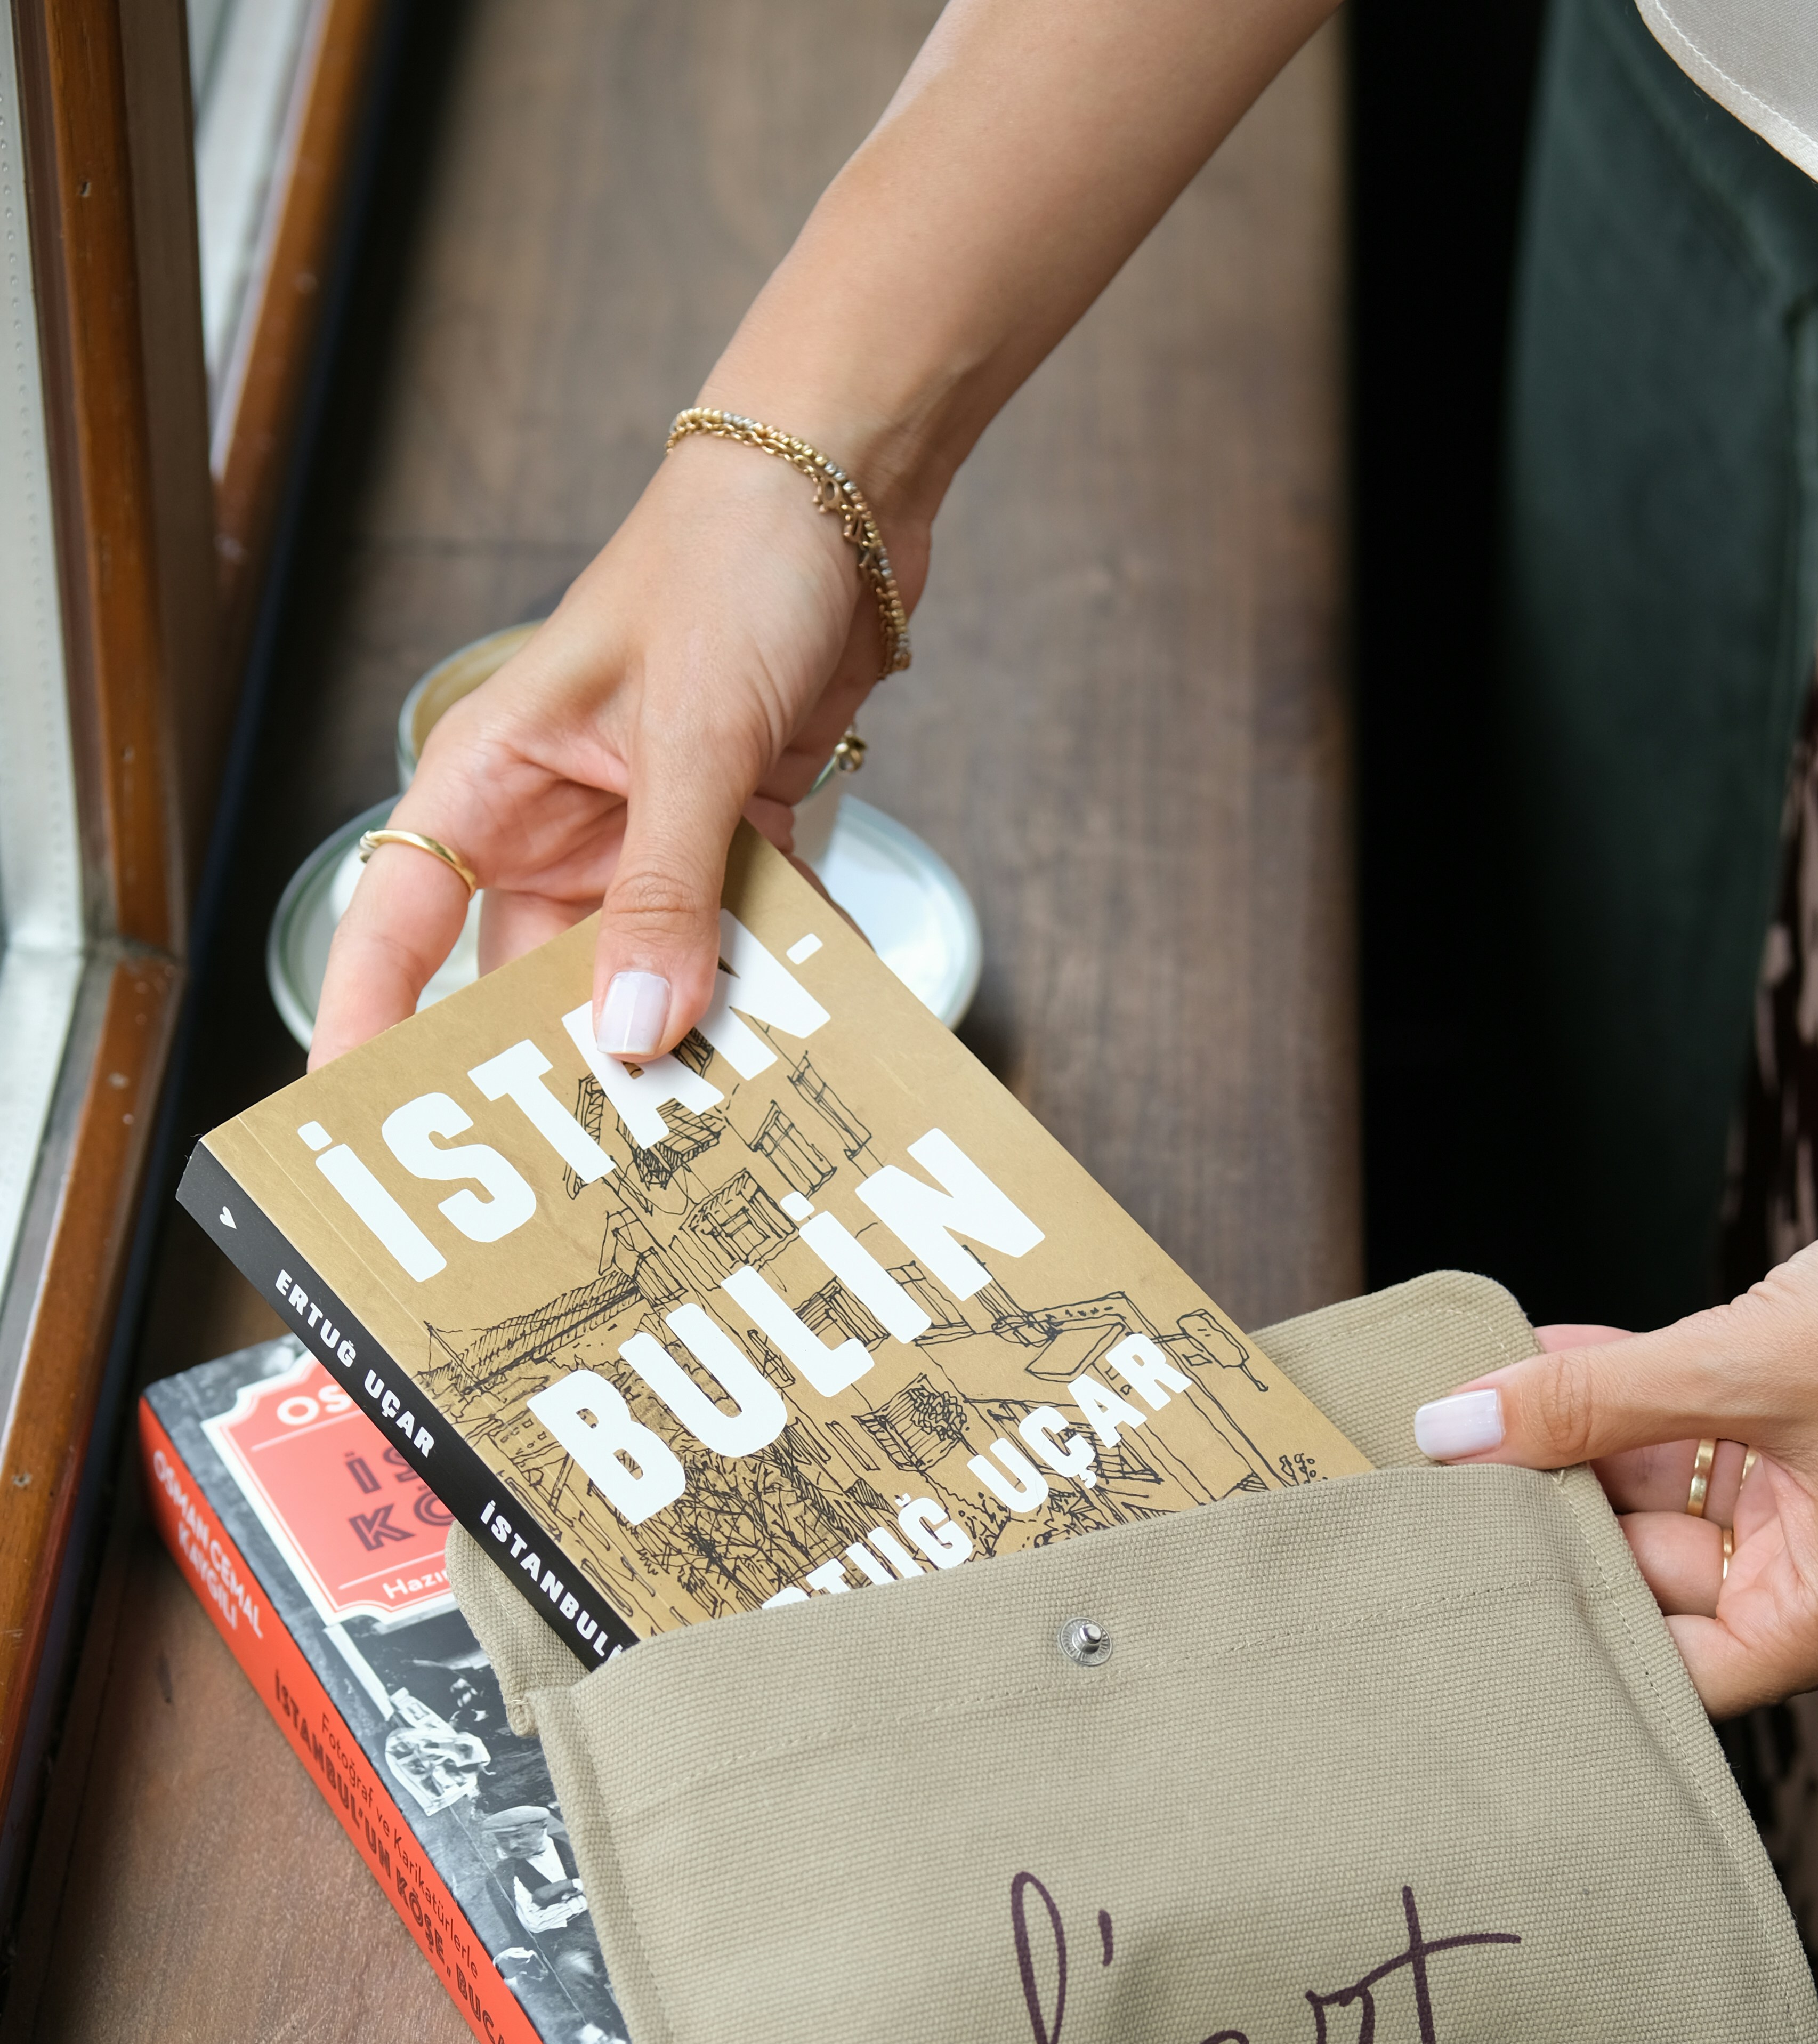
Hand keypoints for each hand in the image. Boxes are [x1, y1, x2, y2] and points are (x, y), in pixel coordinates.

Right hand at [310, 441, 911, 1069]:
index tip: (358, 1118)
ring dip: (686, 1032)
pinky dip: (768, 981)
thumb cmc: (730, 560)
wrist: (844, 486)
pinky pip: (737, 941)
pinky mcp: (734, 837)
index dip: (370, 1024)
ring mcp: (646, 837)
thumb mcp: (692, 734)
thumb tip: (634, 1033)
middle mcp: (558, 822)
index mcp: (493, 781)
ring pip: (645, 974)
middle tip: (598, 1167)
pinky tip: (804, 1036)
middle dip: (570, 1063)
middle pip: (533, 979)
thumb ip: (667, 889)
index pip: (398, 923)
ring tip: (718, 1118)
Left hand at [1411, 1047, 1817, 1715]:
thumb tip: (1453, 1430)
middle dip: (1548, 1512)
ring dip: (1573, 1438)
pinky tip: (1533, 1351)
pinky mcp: (1808, 1431)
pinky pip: (1688, 1428)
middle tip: (1432, 1468)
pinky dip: (1622, 1392)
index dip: (1552, 1618)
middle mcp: (1817, 1582)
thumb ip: (1589, 1404)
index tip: (1451, 1572)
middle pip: (1644, 1578)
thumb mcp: (1743, 1365)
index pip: (1654, 1671)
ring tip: (1465, 1397)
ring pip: (1656, 1494)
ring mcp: (1814, 1505)